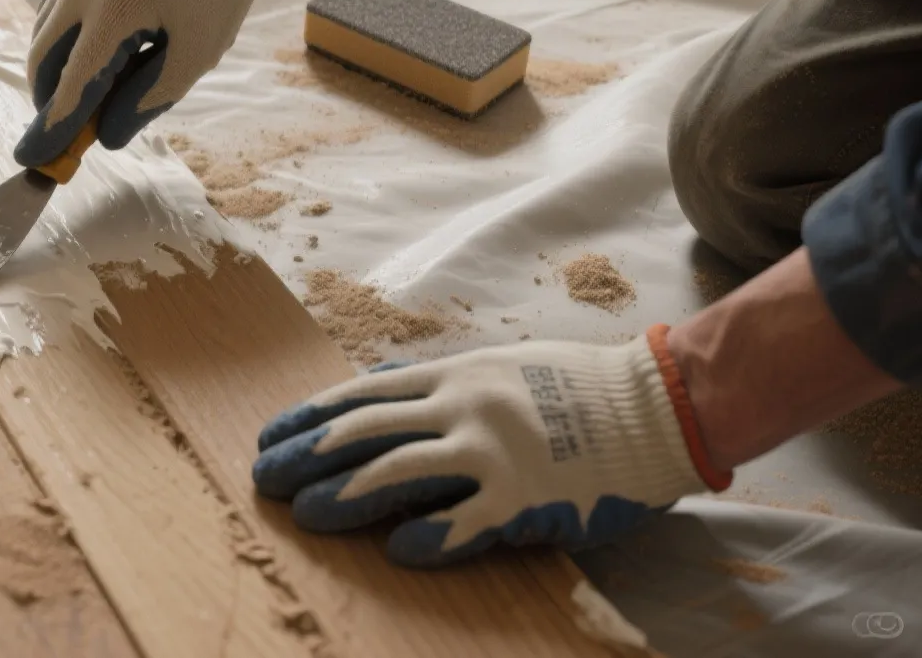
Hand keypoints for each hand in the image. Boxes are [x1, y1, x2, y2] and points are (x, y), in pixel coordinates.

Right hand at [15, 0, 290, 166]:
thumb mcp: (197, 52)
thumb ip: (150, 98)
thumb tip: (106, 135)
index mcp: (118, 5)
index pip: (74, 80)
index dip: (56, 124)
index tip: (35, 158)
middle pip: (43, 59)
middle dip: (49, 101)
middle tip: (62, 134)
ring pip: (42, 36)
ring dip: (56, 73)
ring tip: (89, 96)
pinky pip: (53, 13)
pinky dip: (63, 44)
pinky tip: (90, 60)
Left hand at [253, 329, 723, 567]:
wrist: (656, 404)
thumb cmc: (576, 387)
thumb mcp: (498, 368)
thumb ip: (440, 388)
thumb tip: (378, 400)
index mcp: (451, 375)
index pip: (359, 395)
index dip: (309, 418)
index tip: (271, 436)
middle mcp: (461, 406)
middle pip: (363, 432)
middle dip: (307, 457)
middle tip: (266, 479)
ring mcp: (492, 450)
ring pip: (397, 473)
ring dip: (344, 496)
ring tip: (306, 515)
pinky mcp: (525, 496)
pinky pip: (463, 522)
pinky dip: (425, 538)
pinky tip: (395, 553)